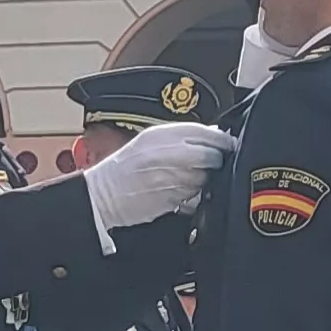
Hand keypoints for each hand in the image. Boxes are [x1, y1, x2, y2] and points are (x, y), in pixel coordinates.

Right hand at [79, 122, 238, 231]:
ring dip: (206, 179)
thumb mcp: (149, 141)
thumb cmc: (125, 168)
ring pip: (206, 177)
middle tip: (215, 164)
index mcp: (162, 135)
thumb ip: (180, 136)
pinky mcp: (172, 199)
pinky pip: (196, 196)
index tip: (228, 144)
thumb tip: (213, 134)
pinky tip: (183, 191)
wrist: (103, 194)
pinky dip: (196, 195)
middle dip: (218, 160)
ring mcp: (171, 177)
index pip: (206, 132)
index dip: (221, 139)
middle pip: (211, 155)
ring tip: (191, 178)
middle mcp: (168, 153)